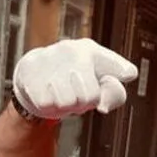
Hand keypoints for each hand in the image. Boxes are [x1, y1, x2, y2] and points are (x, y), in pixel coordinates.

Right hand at [13, 39, 137, 119]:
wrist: (35, 71)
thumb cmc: (75, 79)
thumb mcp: (101, 84)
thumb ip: (114, 94)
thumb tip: (103, 106)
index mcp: (92, 51)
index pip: (119, 68)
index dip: (122, 73)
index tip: (127, 74)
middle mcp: (71, 50)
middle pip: (90, 97)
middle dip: (83, 102)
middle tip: (75, 92)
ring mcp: (49, 57)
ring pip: (67, 102)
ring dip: (64, 104)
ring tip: (61, 92)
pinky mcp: (29, 70)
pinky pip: (46, 103)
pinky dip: (47, 105)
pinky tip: (46, 91)